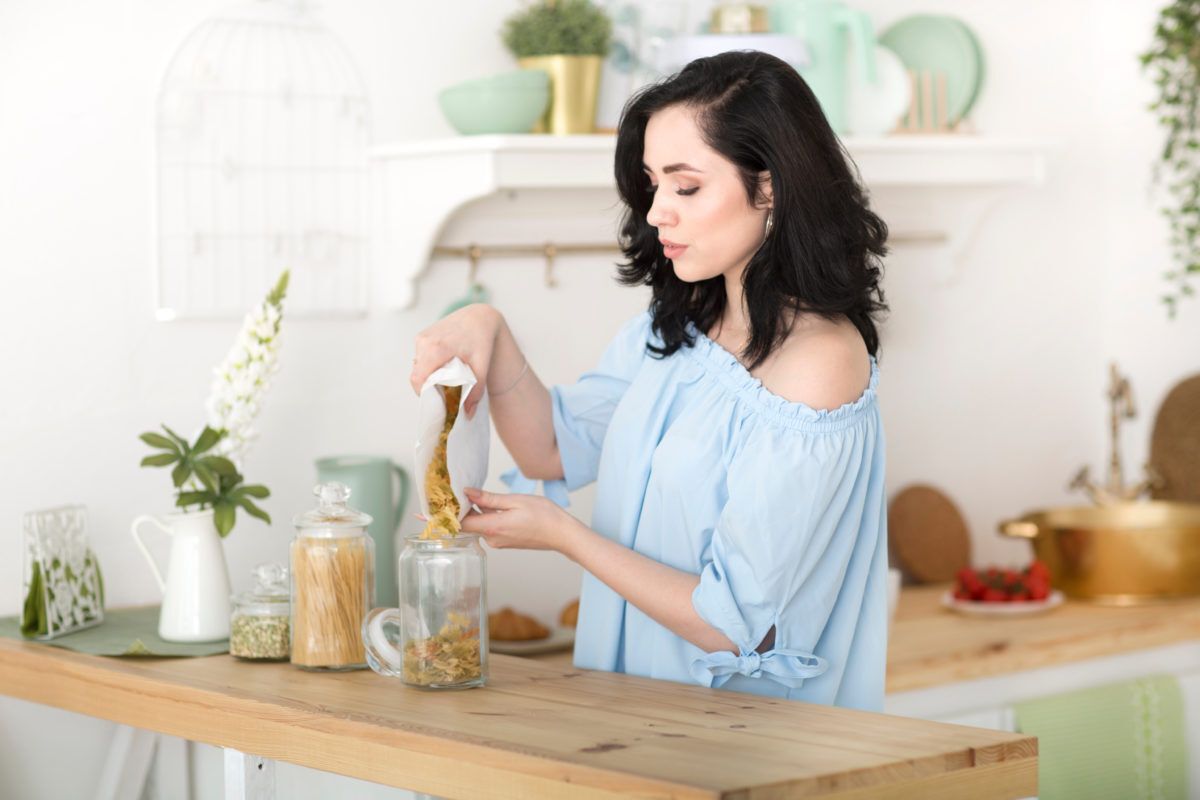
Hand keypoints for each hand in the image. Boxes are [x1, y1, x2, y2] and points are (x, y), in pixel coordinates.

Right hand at [410, 304, 501, 418]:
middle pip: (417, 374)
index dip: (424, 394)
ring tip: (448, 377)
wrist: (479, 317)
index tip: (437, 400)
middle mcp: (424, 341)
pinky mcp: (422, 336)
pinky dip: (430, 366)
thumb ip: (475, 391)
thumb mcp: (482, 367)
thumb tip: (467, 414)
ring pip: (418, 367)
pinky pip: (420, 358)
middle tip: (446, 392)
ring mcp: (421, 338)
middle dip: (429, 387)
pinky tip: (445, 365)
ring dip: (429, 376)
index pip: (418, 379)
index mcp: (436, 348)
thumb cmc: (482, 340)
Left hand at [459, 487, 580, 552]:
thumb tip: (468, 493)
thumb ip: (489, 499)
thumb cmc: (544, 516)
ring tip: (482, 496)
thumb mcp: (515, 501)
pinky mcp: (504, 542)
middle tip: (463, 491)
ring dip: (478, 512)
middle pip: (468, 524)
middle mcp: (493, 538)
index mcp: (493, 527)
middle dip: (464, 509)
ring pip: (479, 525)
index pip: (461, 523)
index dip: (450, 513)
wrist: (562, 534)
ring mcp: (499, 542)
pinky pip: (489, 528)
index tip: (445, 502)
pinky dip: (488, 517)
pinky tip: (496, 506)